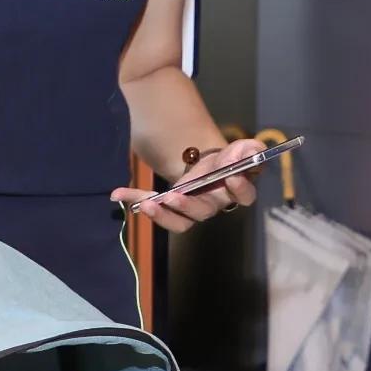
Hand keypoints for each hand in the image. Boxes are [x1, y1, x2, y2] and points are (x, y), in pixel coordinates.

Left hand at [113, 138, 266, 233]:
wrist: (205, 161)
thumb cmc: (227, 158)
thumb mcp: (242, 148)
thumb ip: (251, 149)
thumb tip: (253, 151)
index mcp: (233, 192)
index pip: (243, 197)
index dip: (239, 189)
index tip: (230, 176)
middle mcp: (212, 205)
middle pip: (203, 212)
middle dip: (187, 206)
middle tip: (173, 196)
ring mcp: (189, 208)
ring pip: (179, 222)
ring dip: (163, 215)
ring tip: (149, 204)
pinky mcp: (169, 204)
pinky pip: (153, 205)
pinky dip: (134, 199)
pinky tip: (118, 193)